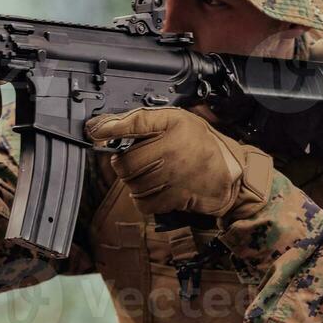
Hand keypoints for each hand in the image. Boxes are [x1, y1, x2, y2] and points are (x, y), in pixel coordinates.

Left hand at [85, 107, 272, 222]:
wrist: (228, 173)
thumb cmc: (198, 143)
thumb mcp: (175, 120)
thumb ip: (140, 121)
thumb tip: (100, 127)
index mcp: (173, 124)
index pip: (137, 123)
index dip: (111, 127)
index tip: (94, 131)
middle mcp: (173, 149)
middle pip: (126, 162)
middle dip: (124, 163)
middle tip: (134, 160)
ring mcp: (174, 176)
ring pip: (132, 184)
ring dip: (134, 182)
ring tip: (148, 173)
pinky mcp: (175, 198)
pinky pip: (143, 202)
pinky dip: (143, 198)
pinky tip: (153, 188)